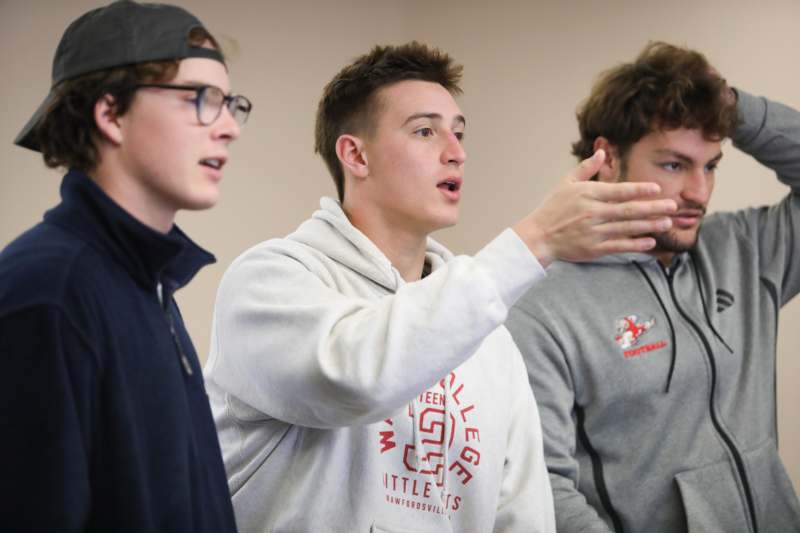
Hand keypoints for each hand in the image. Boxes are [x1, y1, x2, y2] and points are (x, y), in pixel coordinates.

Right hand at [513, 150, 676, 266]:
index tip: (657, 188)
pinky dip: (635, 244)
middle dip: (653, 207)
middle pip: (628, 210)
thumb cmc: (552, 209)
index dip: (639, 189)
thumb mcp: (565, 184)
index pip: (619, 191)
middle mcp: (592, 213)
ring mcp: (593, 232)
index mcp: (587, 194)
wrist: (537, 237)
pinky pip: (619, 246)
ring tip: (667, 222)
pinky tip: (650, 241)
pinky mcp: (593, 249)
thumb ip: (586, 168)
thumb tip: (602, 152)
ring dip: (649, 225)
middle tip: (673, 205)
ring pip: (627, 228)